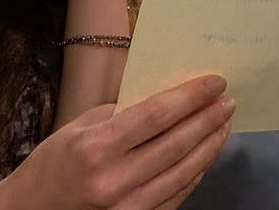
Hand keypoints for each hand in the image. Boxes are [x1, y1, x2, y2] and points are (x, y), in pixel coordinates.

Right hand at [0, 75, 234, 209]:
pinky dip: (194, 174)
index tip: (214, 82)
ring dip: (208, 146)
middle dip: (206, 119)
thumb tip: (164, 100)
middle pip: (175, 143)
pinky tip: (205, 156)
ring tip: (223, 124)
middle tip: (227, 101)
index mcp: (95, 147)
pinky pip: (174, 196)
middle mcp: (113, 179)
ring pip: (182, 172)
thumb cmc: (51, 166)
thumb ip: (119, 115)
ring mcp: (126, 207)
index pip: (156, 115)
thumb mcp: (76, 128)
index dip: (190, 97)